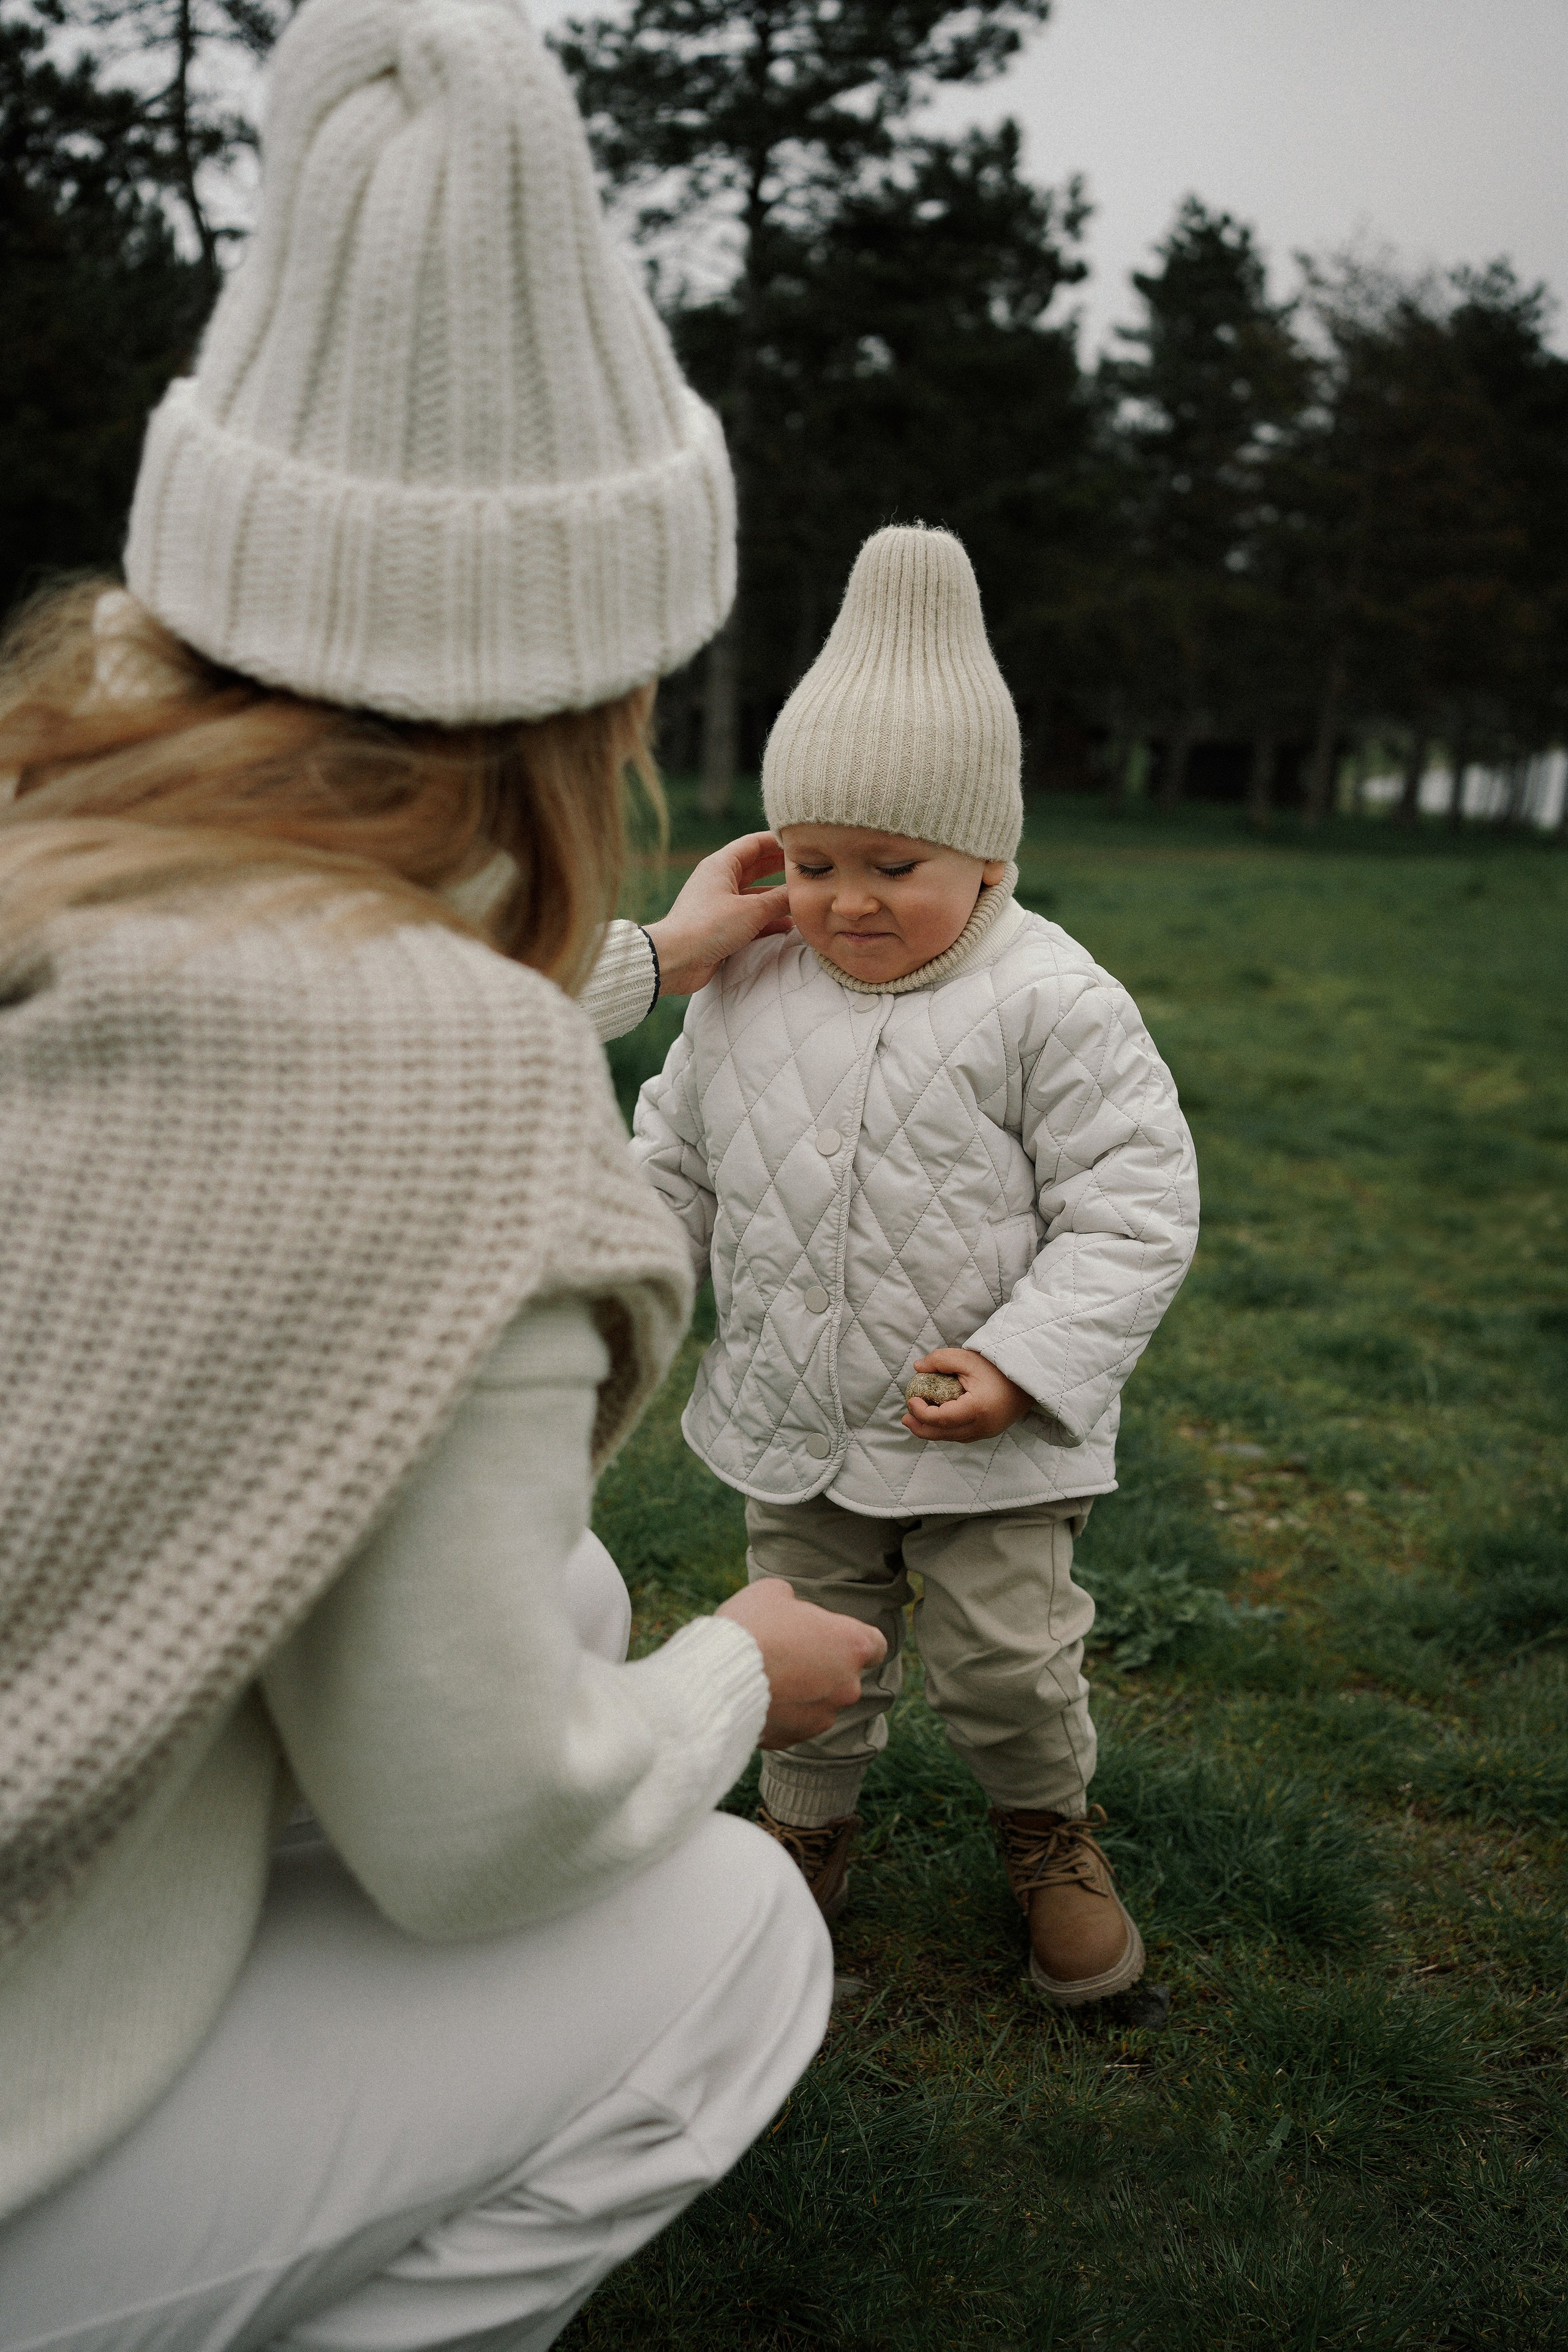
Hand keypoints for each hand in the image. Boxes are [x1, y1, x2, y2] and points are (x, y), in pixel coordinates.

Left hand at [644, 832, 792, 996]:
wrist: (675, 960)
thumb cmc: (708, 927)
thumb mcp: (751, 910)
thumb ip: (780, 900)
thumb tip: (801, 893)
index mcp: (721, 865)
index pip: (754, 843)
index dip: (778, 841)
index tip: (802, 842)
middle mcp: (719, 881)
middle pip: (756, 867)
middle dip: (781, 868)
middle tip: (808, 868)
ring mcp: (719, 905)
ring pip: (755, 896)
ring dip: (777, 899)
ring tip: (803, 900)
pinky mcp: (720, 927)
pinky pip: (750, 919)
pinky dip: (768, 921)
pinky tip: (788, 927)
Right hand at [716, 1576, 885, 1749]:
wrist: (717, 1678)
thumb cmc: (751, 1627)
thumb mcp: (773, 1592)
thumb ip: (794, 1602)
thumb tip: (792, 1611)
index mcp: (851, 1644)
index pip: (875, 1645)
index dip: (854, 1640)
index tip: (833, 1637)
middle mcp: (847, 1686)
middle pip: (843, 1675)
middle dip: (821, 1666)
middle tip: (786, 1652)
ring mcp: (822, 1717)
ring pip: (819, 1701)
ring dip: (801, 1691)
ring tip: (767, 1676)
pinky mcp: (795, 1739)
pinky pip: (793, 1722)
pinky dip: (781, 1713)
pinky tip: (756, 1697)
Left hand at [901, 1348, 1032, 1443]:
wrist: (1028, 1379)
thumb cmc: (999, 1367)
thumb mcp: (968, 1358)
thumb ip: (941, 1361)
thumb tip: (918, 1367)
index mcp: (977, 1409)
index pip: (942, 1419)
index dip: (922, 1413)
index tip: (911, 1400)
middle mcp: (982, 1426)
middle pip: (944, 1434)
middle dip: (921, 1428)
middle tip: (905, 1418)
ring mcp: (987, 1432)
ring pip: (953, 1437)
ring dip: (933, 1430)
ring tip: (916, 1418)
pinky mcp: (989, 1432)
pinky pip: (962, 1435)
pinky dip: (947, 1430)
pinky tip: (937, 1420)